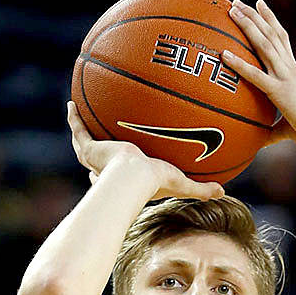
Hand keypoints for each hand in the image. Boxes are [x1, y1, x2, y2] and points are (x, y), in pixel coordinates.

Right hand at [66, 102, 222, 201]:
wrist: (132, 178)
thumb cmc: (155, 184)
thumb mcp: (182, 184)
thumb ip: (201, 188)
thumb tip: (223, 191)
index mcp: (124, 180)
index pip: (115, 179)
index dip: (115, 176)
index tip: (119, 167)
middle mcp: (106, 170)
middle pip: (97, 161)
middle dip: (97, 153)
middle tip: (100, 142)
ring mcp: (94, 158)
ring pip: (83, 142)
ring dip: (81, 130)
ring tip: (79, 114)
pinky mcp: (88, 148)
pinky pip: (77, 129)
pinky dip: (73, 117)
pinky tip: (72, 103)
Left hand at [221, 0, 295, 148]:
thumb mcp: (292, 130)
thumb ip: (275, 132)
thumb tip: (262, 140)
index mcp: (295, 73)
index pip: (281, 40)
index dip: (270, 21)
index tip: (260, 5)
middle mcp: (290, 70)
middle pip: (270, 34)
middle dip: (253, 16)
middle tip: (236, 2)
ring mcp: (285, 78)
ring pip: (264, 44)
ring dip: (247, 26)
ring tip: (231, 10)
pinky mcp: (280, 92)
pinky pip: (256, 75)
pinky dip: (239, 64)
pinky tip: (224, 54)